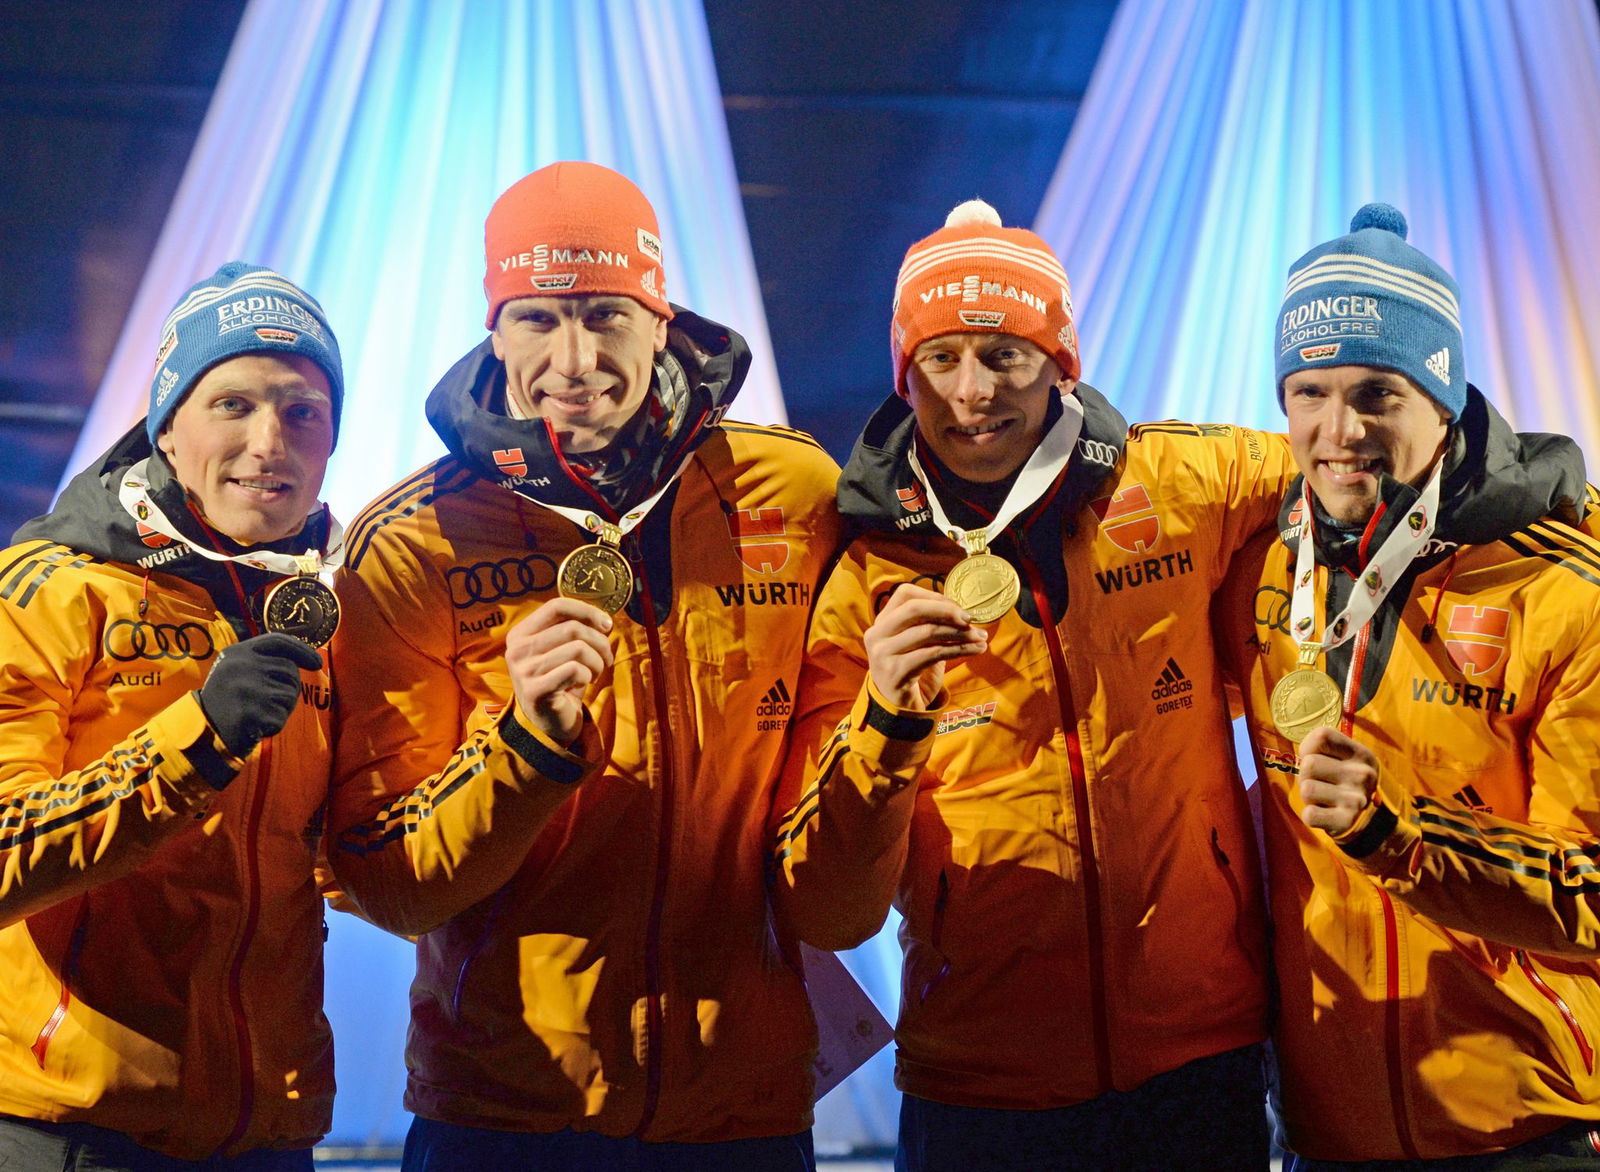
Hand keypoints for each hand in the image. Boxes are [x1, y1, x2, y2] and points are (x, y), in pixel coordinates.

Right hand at [199, 632, 323, 756]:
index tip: (317, 663)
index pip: (278, 641)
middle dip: (289, 688)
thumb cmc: (227, 702)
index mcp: (237, 652)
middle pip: (289, 670)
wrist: (204, 734)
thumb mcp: (236, 672)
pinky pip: (281, 716)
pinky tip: (256, 726)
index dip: (301, 650)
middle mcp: (242, 665)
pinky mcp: (253, 710)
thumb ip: (263, 661)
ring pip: (290, 694)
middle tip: (269, 703)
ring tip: (259, 713)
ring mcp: (248, 687)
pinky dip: (274, 725)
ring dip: (282, 708)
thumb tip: (305, 659)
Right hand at [505, 598, 614, 745]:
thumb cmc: (560, 681)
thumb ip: (575, 629)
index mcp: (521, 633)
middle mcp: (517, 649)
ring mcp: (523, 671)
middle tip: (605, 658)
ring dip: (597, 661)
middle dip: (600, 642)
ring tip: (595, 672)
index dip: (587, 611)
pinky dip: (588, 676)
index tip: (606, 625)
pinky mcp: (535, 691)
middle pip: (572, 628)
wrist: (548, 724)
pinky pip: (576, 670)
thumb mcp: (563, 650)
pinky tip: (582, 684)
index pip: (556, 606)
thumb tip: (604, 621)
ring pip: (578, 648)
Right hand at [864, 583, 987, 709]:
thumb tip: (964, 611)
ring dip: (960, 633)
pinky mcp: (895, 672)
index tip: (958, 608)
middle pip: (915, 609)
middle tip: (971, 619)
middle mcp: (878, 634)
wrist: (897, 709)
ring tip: (981, 637)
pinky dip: (958, 649)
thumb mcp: (918, 644)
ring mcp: (883, 653)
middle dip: (947, 611)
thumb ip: (932, 624)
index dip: (934, 596)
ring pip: (928, 632)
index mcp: (883, 621)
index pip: (906, 594)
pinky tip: (975, 650)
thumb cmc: (912, 671)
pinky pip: (933, 654)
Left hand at [1297, 725, 1380, 835]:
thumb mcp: (1348, 758)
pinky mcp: (1346, 822)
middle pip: (1308, 764)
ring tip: (1324, 798)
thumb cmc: (1349, 781)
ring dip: (1309, 796)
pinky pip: (1310, 815)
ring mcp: (1356, 800)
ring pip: (1307, 789)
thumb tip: (1302, 751)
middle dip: (1306, 774)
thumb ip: (1326, 746)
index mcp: (1361, 754)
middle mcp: (1361, 775)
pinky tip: (1326, 813)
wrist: (1375, 819)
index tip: (1313, 756)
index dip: (1308, 747)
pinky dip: (1311, 816)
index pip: (1321, 736)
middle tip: (1320, 782)